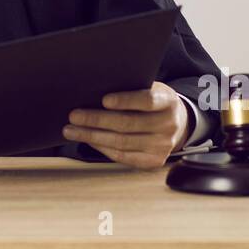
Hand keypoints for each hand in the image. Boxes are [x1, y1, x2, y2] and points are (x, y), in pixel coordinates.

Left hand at [62, 81, 189, 168]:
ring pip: (121, 142)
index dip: (126, 100)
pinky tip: (88, 139)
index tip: (104, 99)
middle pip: (128, 124)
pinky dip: (102, 147)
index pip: (147, 101)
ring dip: (92, 136)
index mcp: (168, 102)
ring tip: (71, 130)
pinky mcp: (154, 161)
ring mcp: (163, 146)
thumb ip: (132, 88)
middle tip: (74, 116)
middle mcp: (168, 125)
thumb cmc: (153, 101)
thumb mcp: (150, 87)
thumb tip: (95, 89)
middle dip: (97, 120)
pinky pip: (123, 156)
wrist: (177, 122)